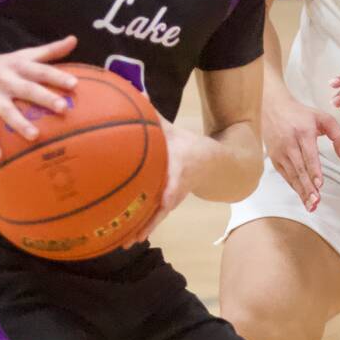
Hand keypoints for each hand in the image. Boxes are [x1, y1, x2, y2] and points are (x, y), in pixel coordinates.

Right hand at [0, 35, 79, 158]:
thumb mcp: (22, 55)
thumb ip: (49, 51)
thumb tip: (74, 40)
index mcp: (18, 66)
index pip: (40, 70)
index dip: (57, 76)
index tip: (74, 85)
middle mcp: (5, 80)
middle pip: (26, 89)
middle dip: (44, 98)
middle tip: (62, 108)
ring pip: (6, 111)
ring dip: (20, 123)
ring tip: (34, 136)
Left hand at [122, 120, 205, 245]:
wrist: (215, 163)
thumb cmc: (190, 145)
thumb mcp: (174, 129)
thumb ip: (154, 116)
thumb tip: (136, 95)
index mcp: (181, 165)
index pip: (177, 179)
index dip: (172, 189)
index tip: (166, 200)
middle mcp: (177, 186)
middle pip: (163, 206)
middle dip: (148, 219)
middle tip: (130, 233)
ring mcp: (174, 197)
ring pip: (158, 217)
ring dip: (142, 230)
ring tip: (124, 244)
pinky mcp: (169, 203)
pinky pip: (155, 218)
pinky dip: (142, 229)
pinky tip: (126, 239)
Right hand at [263, 86, 339, 210]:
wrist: (272, 107)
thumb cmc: (300, 114)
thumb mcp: (324, 117)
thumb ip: (339, 135)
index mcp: (303, 132)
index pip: (309, 154)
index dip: (314, 170)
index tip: (319, 184)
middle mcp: (289, 143)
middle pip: (299, 169)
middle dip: (308, 187)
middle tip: (316, 201)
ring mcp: (280, 151)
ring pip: (291, 175)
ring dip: (301, 191)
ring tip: (310, 205)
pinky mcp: (274, 157)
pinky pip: (285, 175)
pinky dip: (294, 187)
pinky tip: (302, 197)